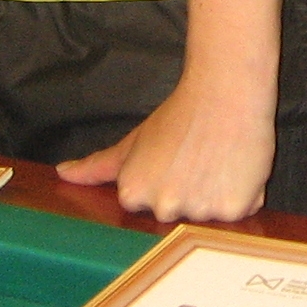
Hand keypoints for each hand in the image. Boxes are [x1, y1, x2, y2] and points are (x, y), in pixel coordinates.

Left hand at [59, 76, 275, 222]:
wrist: (225, 91)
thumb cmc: (180, 114)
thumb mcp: (134, 141)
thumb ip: (98, 165)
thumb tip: (62, 174)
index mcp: (133, 194)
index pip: (150, 207)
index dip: (166, 183)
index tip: (174, 161)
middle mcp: (162, 208)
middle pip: (180, 216)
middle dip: (191, 193)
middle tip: (197, 158)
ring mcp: (198, 211)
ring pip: (211, 216)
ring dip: (217, 194)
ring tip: (217, 159)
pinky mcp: (233, 209)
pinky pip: (242, 211)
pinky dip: (245, 192)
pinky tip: (237, 165)